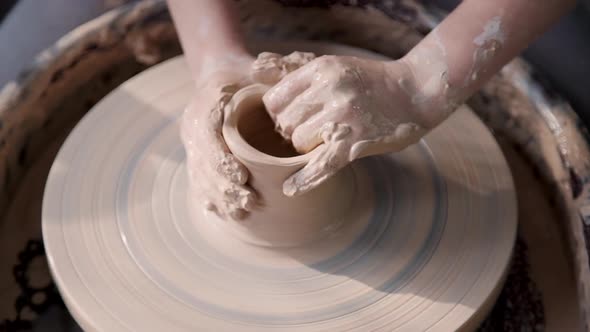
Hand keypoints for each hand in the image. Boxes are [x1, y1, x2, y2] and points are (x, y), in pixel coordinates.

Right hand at [181, 52, 314, 219]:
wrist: (222, 74)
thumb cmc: (247, 75)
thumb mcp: (259, 71)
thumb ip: (274, 79)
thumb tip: (294, 92)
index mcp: (207, 101)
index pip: (207, 133)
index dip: (220, 157)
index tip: (240, 175)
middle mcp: (193, 123)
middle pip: (202, 161)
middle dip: (223, 185)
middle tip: (248, 201)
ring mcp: (192, 142)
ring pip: (200, 175)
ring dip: (219, 196)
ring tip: (241, 212)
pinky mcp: (196, 155)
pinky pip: (198, 181)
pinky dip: (211, 198)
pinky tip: (225, 213)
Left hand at [263, 55, 451, 195]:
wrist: (417, 92)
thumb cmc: (373, 83)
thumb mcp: (338, 68)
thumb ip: (307, 81)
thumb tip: (269, 95)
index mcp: (321, 69)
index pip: (274, 99)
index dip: (277, 114)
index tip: (289, 119)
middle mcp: (329, 89)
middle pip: (284, 123)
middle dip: (291, 132)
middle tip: (308, 133)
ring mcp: (343, 116)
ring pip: (297, 143)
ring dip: (305, 149)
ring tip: (323, 143)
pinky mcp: (355, 142)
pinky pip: (321, 164)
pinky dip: (304, 180)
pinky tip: (291, 189)